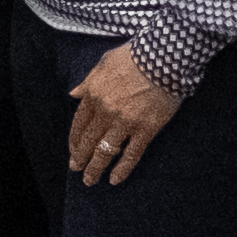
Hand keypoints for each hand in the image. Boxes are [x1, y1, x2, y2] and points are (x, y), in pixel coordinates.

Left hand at [66, 43, 183, 185]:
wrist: (163, 58)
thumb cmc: (134, 56)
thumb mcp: (104, 63)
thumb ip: (88, 81)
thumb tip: (74, 93)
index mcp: (94, 95)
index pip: (79, 123)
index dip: (74, 140)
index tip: (73, 150)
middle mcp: (106, 111)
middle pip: (89, 140)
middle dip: (80, 158)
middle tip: (76, 169)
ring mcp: (125, 122)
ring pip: (105, 151)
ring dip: (95, 168)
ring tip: (90, 180)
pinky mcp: (146, 129)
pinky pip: (131, 154)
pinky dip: (122, 169)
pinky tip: (114, 180)